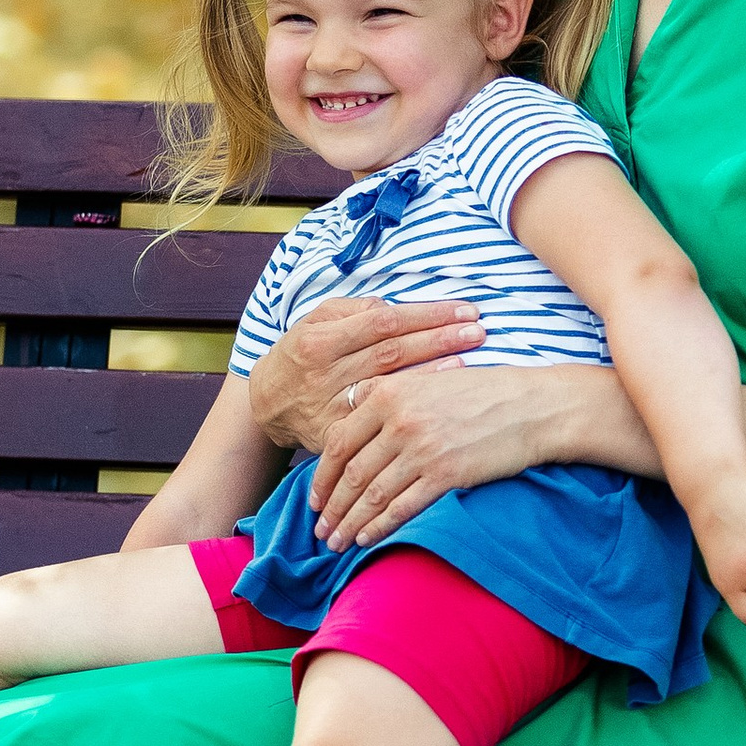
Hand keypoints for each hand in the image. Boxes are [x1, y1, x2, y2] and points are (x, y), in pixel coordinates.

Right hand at [246, 293, 480, 458]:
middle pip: (392, 353)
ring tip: (470, 359)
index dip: (425, 315)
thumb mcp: (316, 321)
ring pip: (388, 387)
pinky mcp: (336, 437)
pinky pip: (378, 422)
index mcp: (320, 340)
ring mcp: (331, 408)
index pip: (382, 321)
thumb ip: (354, 311)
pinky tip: (438, 401)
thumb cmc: (302, 354)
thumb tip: (395, 307)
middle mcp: (325, 374)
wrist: (267, 405)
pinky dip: (410, 409)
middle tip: (478, 331)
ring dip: (432, 373)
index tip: (462, 310)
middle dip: (439, 339)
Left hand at [310, 353, 583, 546]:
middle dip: (331, 508)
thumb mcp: (428, 379)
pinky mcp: (445, 474)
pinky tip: (367, 539)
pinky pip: (400, 507)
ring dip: (349, 524)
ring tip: (336, 542)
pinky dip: (379, 527)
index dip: (321, 476)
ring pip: (371, 495)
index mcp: (389, 393)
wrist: (535, 406)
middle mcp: (399, 420)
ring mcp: (421, 448)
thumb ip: (388, 393)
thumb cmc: (484, 392)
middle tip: (320, 530)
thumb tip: (351, 408)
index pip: (338, 441)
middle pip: (350, 473)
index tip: (315, 499)